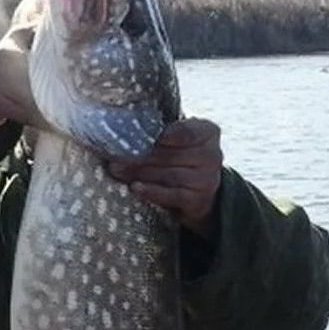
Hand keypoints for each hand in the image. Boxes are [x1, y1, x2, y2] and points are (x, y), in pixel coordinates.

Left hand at [108, 117, 222, 239]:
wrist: (198, 191)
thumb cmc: (180, 155)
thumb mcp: (178, 138)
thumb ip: (162, 130)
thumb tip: (124, 129)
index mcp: (208, 132)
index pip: (190, 131)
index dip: (172, 134)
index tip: (156, 137)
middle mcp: (213, 155)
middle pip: (171, 155)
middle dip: (141, 156)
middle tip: (116, 156)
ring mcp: (207, 180)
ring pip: (168, 175)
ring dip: (139, 173)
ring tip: (117, 171)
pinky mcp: (197, 200)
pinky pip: (171, 195)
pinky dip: (151, 191)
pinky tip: (135, 187)